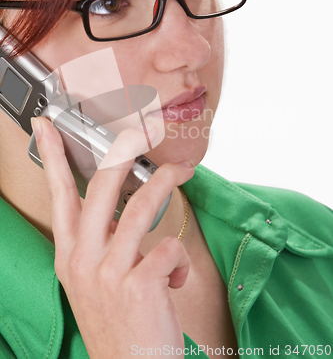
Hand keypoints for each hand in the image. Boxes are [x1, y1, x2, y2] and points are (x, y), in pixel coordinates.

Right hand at [31, 116, 193, 357]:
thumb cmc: (118, 325)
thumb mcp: (95, 282)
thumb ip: (102, 245)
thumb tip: (124, 212)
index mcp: (70, 254)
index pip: (59, 194)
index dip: (54, 156)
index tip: (48, 126)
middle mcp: (83, 258)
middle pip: (101, 186)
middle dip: (124, 151)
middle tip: (144, 134)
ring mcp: (109, 271)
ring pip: (141, 205)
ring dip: (167, 181)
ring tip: (182, 171)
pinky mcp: (139, 285)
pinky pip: (169, 248)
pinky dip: (180, 261)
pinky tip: (176, 279)